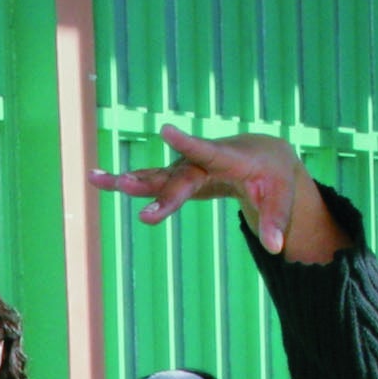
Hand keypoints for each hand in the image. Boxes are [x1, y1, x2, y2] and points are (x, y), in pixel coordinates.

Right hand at [92, 126, 306, 254]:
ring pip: (155, 174)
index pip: (208, 151)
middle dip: (156, 188)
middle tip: (127, 188)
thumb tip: (276, 248)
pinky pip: (150, 180)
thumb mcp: (283, 199)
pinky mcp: (177, 178)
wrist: (263, 156)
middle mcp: (202, 160)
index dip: (187, 143)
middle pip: (178, 176)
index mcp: (230, 158)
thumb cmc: (274, 177)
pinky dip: (125, 181)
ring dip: (127, 178)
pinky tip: (97, 179)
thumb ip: (277, 221)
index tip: (166, 130)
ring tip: (94, 178)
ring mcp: (187, 169)